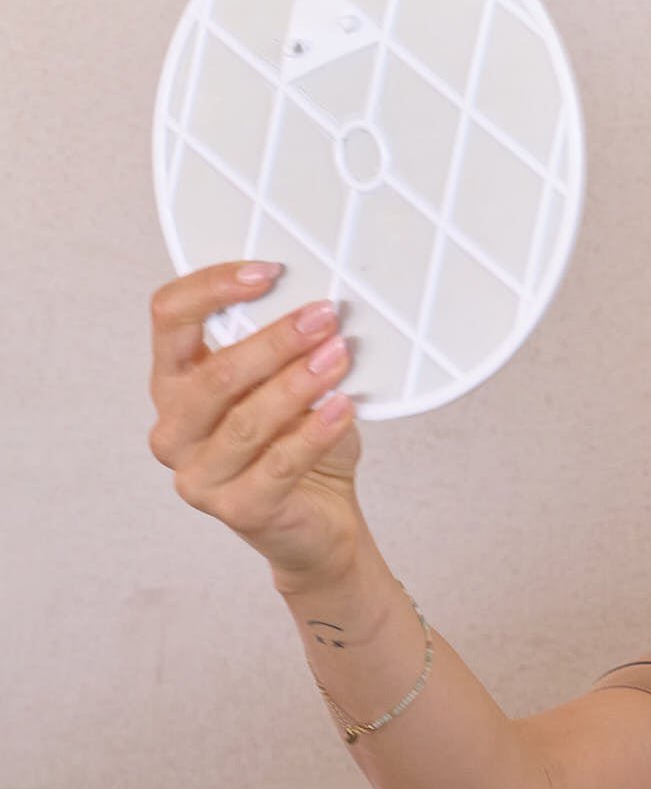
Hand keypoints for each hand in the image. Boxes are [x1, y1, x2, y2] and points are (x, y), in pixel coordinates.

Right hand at [146, 260, 368, 588]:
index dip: (212, 287)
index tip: (270, 270)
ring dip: (299, 383)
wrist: (318, 518)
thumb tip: (319, 300)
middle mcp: (174, 429)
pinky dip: (315, 431)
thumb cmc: (298, 439)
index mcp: (175, 383)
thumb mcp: (287, 382)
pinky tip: (343, 407)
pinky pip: (278, 464)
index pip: (169, 319)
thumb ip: (286, 345)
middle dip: (274, 341)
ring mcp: (198, 475)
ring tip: (340, 356)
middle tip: (324, 316)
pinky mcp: (236, 509)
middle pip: (213, 374)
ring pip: (246, 420)